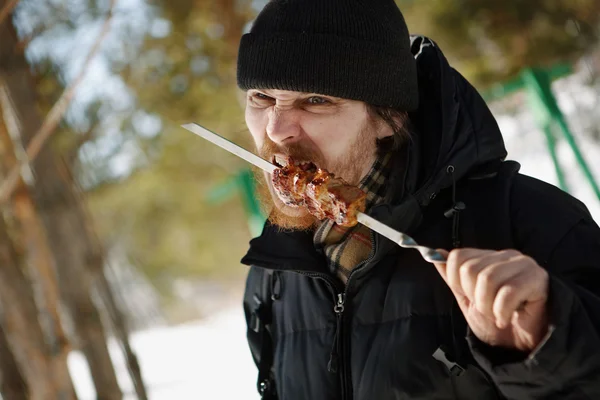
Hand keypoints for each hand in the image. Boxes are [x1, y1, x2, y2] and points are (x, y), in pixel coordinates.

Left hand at [433, 248, 549, 351]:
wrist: (523, 345)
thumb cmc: (497, 320)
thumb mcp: (466, 299)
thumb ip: (452, 277)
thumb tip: (436, 253)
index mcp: (487, 257)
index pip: (458, 256)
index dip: (457, 282)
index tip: (470, 297)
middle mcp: (505, 256)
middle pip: (470, 268)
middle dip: (474, 297)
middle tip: (487, 309)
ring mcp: (523, 265)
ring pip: (488, 279)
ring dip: (488, 306)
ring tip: (497, 315)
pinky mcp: (537, 279)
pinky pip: (508, 292)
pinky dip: (502, 311)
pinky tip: (507, 318)